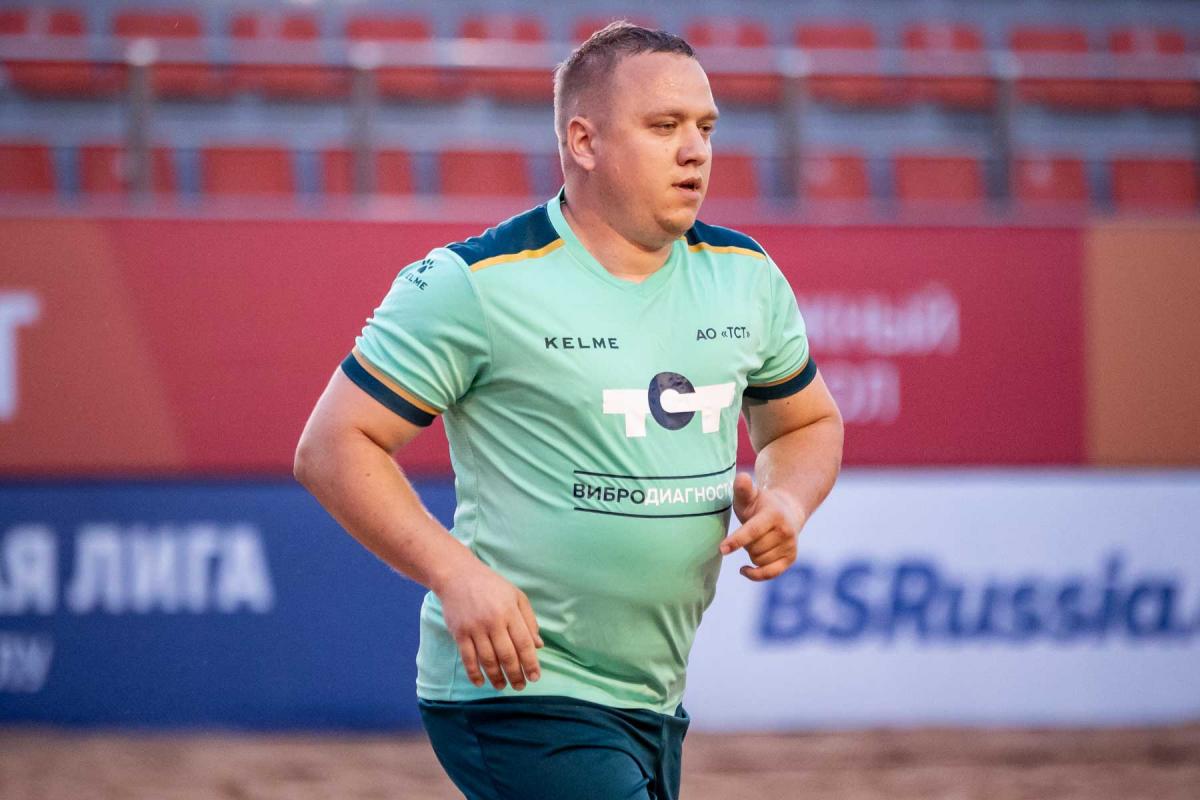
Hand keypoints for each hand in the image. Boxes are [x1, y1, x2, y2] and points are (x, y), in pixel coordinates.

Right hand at [436, 559, 543, 690]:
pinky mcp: (459, 633)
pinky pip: (468, 658)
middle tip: (520, 687)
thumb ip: (529, 620)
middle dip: (515, 674)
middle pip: (507, 655)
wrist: (458, 576)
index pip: (524, 643)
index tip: (535, 677)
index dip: (530, 663)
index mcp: (510, 612)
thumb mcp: (516, 596)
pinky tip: (480, 683)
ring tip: (502, 687)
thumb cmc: (492, 586)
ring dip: (496, 677)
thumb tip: (538, 646)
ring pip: (488, 660)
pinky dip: (474, 673)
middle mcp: (493, 621)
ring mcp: (475, 628)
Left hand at [719, 472, 804, 580]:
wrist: (787, 510)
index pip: (752, 531)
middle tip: (750, 530)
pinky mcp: (791, 558)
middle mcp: (785, 531)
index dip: (736, 540)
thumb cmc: (760, 504)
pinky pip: (769, 573)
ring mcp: (790, 545)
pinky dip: (755, 574)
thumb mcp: (750, 495)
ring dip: (751, 553)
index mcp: (773, 514)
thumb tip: (741, 477)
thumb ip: (743, 488)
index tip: (722, 549)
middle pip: (752, 548)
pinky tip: (744, 569)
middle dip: (745, 543)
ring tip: (757, 539)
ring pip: (758, 560)